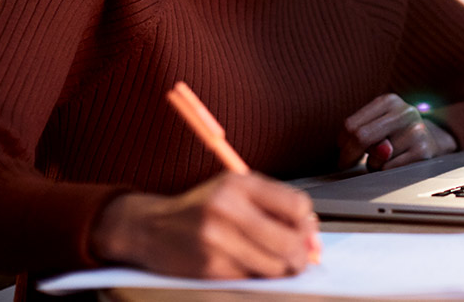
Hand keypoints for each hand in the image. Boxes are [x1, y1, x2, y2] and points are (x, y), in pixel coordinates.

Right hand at [91, 172, 320, 278]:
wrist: (152, 228)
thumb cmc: (201, 208)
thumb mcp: (235, 190)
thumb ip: (273, 205)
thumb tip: (312, 234)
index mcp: (238, 184)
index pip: (296, 205)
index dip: (307, 223)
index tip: (306, 231)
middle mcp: (227, 209)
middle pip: (289, 240)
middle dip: (302, 254)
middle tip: (302, 259)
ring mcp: (216, 240)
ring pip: (274, 265)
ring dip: (283, 270)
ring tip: (277, 264)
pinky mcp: (209, 268)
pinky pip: (251, 279)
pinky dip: (258, 277)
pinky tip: (250, 267)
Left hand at [338, 93, 456, 170]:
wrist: (434, 139)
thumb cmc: (397, 134)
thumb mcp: (379, 124)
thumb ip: (363, 133)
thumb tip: (362, 150)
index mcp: (389, 101)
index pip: (352, 124)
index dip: (341, 143)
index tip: (341, 152)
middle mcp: (404, 112)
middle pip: (361, 137)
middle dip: (348, 155)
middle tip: (344, 164)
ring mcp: (416, 131)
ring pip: (376, 158)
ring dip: (374, 165)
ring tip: (387, 157)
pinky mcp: (424, 151)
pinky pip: (390, 169)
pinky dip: (387, 171)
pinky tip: (398, 162)